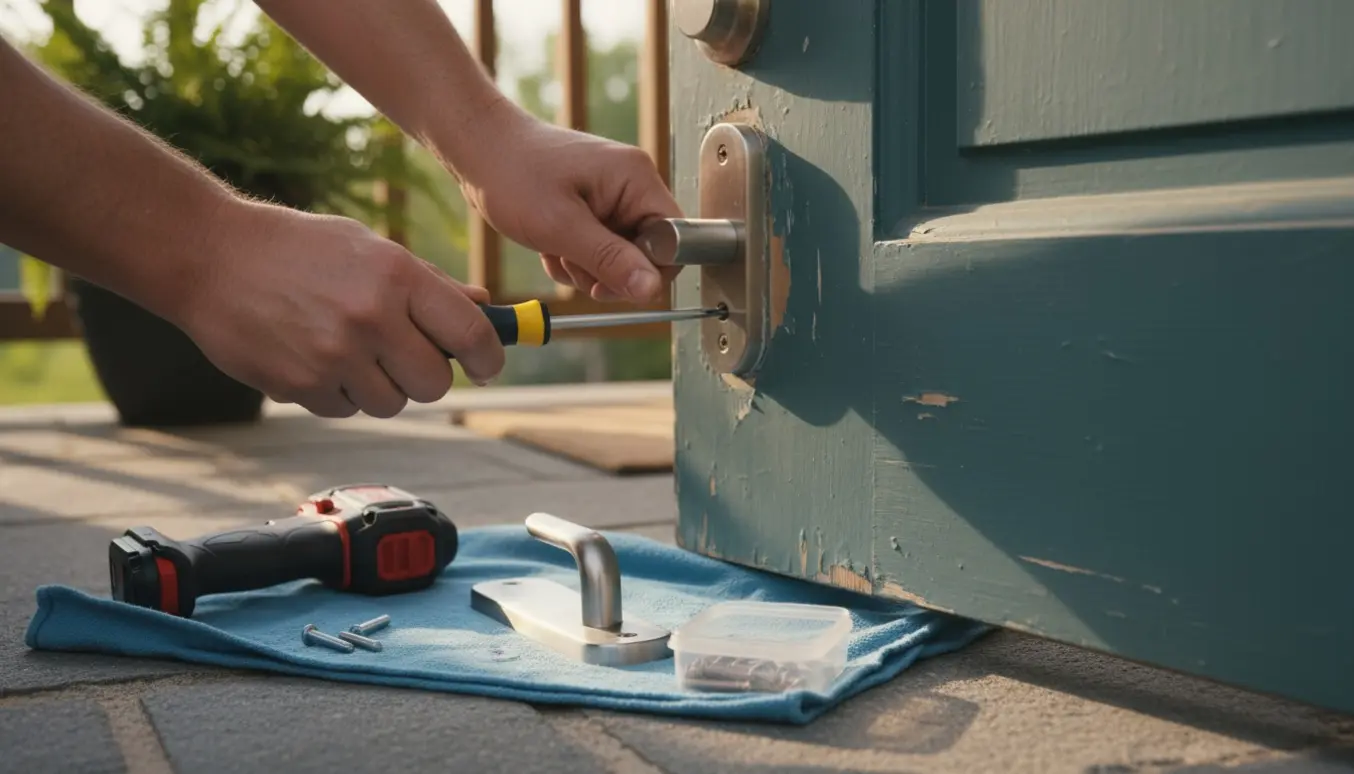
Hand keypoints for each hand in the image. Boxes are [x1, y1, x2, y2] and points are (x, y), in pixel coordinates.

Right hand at [171, 201, 504, 418]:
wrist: (211, 257)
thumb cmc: (299, 248)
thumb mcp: (370, 248)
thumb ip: (430, 283)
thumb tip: (485, 308)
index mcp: (397, 277)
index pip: (472, 334)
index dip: (489, 357)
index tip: (487, 364)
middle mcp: (371, 319)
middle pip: (435, 383)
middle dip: (428, 375)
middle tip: (407, 355)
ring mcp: (334, 357)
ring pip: (391, 403)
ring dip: (382, 386)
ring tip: (350, 348)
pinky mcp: (301, 386)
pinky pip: (346, 409)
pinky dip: (339, 393)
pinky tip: (314, 355)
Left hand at [453, 106, 682, 302]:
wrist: (476, 147)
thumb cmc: (512, 173)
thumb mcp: (561, 227)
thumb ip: (611, 260)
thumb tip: (652, 290)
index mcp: (636, 179)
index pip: (674, 240)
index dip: (647, 270)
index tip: (607, 280)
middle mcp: (631, 185)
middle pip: (646, 253)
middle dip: (608, 271)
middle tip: (573, 264)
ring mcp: (611, 196)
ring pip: (618, 257)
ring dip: (586, 267)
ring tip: (554, 250)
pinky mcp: (592, 206)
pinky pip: (598, 249)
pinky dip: (574, 257)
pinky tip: (550, 246)